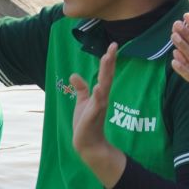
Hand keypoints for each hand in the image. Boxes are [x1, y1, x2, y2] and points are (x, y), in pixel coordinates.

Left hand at [71, 43, 125, 183]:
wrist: (87, 143)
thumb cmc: (86, 122)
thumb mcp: (82, 102)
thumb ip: (81, 89)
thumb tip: (74, 74)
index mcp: (100, 94)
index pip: (106, 74)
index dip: (109, 60)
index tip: (113, 45)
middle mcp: (102, 98)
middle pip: (107, 76)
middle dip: (110, 62)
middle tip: (113, 46)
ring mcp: (99, 106)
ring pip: (104, 86)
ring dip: (106, 73)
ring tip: (107, 59)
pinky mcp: (93, 116)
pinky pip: (97, 104)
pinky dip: (98, 96)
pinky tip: (99, 87)